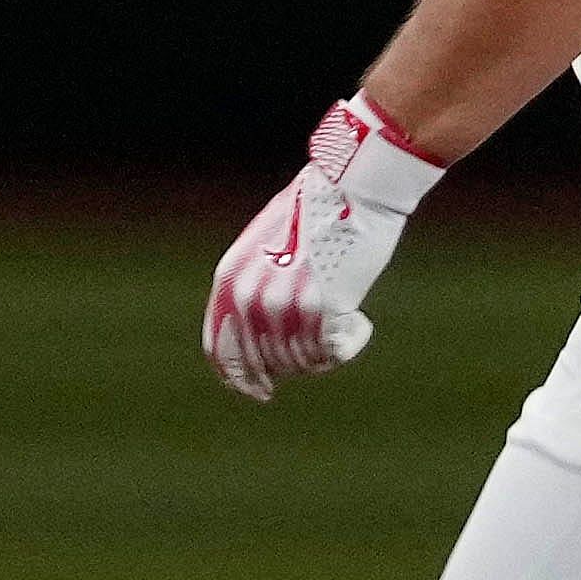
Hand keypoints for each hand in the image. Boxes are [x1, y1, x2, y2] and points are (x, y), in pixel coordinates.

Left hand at [203, 94, 444, 400]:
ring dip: (323, 352)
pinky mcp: (323, 310)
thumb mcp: (266, 245)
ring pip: (301, 361)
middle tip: (317, 353)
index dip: (239, 380)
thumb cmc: (315, 210)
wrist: (353, 186)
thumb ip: (256, 286)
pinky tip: (359, 320)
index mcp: (229, 279)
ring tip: (341, 322)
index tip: (260, 393)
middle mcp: (250, 297)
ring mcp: (285, 305)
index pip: (220, 351)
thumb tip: (259, 336)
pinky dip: (348, 343)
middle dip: (291, 366)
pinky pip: (332, 353)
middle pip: (264, 362)